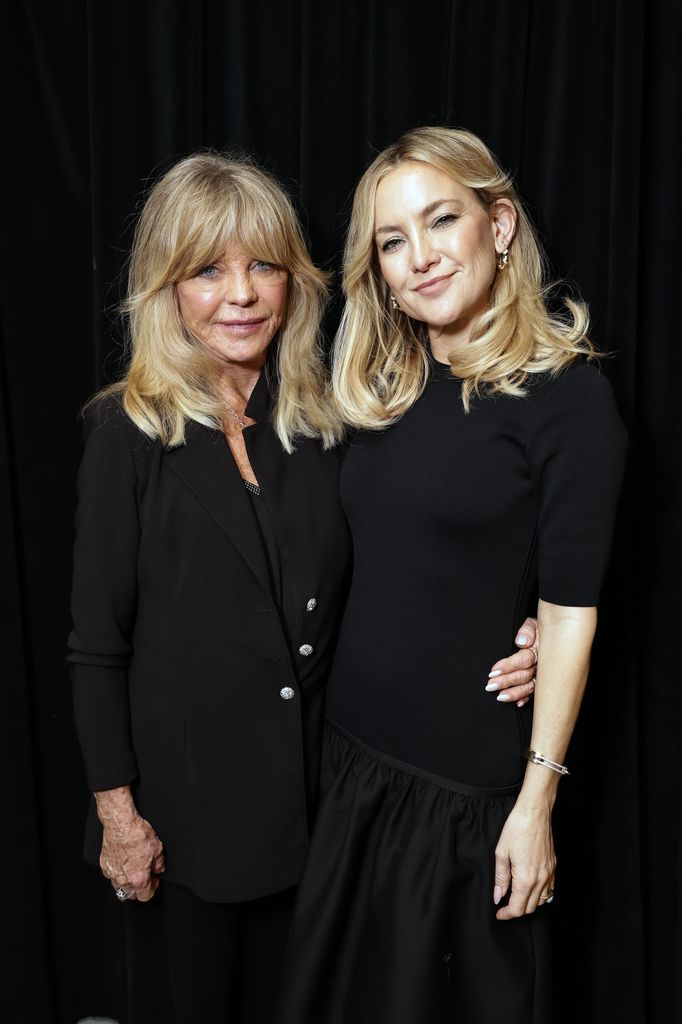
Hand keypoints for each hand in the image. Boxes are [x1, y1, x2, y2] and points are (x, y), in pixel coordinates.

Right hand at [96, 787, 164, 902]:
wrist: (121, 823)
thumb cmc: (137, 834)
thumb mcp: (157, 848)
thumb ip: (159, 864)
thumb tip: (158, 869)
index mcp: (138, 878)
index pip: (145, 896)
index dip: (152, 889)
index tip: (154, 880)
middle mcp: (123, 879)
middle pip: (131, 894)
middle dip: (139, 888)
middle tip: (144, 875)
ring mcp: (112, 873)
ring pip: (119, 887)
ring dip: (126, 882)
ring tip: (132, 870)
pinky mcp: (104, 865)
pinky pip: (111, 875)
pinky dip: (117, 873)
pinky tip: (122, 863)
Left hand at [486, 616, 538, 706]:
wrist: (555, 632)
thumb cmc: (541, 628)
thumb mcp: (534, 624)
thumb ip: (527, 631)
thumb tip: (521, 642)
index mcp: (538, 650)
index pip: (523, 660)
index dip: (508, 666)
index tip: (493, 672)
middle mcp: (541, 664)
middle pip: (524, 675)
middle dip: (506, 681)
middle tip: (490, 686)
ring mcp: (542, 674)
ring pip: (529, 686)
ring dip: (514, 693)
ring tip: (500, 697)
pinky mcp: (541, 680)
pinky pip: (535, 692)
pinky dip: (527, 698)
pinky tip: (519, 703)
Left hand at [493, 804, 555, 919]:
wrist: (534, 813)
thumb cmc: (516, 829)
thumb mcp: (501, 853)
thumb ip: (500, 878)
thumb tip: (498, 896)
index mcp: (525, 878)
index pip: (518, 908)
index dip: (507, 914)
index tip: (499, 914)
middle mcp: (540, 879)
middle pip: (530, 908)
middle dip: (517, 911)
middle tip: (505, 906)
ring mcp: (549, 873)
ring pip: (541, 901)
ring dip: (529, 904)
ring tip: (516, 898)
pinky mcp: (553, 867)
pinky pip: (549, 889)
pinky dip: (540, 894)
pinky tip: (531, 888)